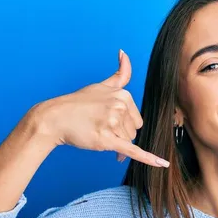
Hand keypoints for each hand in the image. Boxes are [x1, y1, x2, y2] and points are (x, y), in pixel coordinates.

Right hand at [32, 50, 168, 167]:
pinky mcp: (106, 139)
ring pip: (128, 142)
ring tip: (98, 138)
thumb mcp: (101, 85)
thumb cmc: (78, 103)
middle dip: (120, 136)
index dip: (124, 126)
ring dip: (116, 146)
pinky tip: (162, 165)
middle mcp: (120, 107)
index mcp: (123, 95)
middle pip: (133, 131)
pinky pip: (132, 151)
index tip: (109, 124)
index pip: (136, 119)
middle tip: (101, 131)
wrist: (55, 117)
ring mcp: (113, 123)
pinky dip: (149, 159)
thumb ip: (119, 73)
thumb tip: (124, 52)